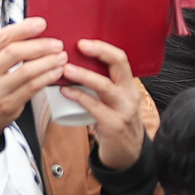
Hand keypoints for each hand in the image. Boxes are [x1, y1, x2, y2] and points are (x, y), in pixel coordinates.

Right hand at [0, 17, 66, 141]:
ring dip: (48, 62)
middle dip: (40, 45)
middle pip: (15, 52)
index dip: (23, 29)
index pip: (1, 38)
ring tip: (61, 57)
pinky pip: (33, 88)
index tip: (40, 24)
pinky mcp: (8, 105)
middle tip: (56, 44)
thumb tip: (27, 34)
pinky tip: (56, 72)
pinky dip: (47, 77)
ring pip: (27, 71)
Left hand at [53, 44, 148, 170]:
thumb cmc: (112, 120)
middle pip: (119, 66)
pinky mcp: (114, 124)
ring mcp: (123, 109)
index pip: (120, 59)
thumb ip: (96, 83)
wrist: (126, 152)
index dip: (103, 47)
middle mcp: (129, 94)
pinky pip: (96, 107)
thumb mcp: (110, 99)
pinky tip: (65, 91)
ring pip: (105, 86)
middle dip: (99, 52)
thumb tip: (66, 63)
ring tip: (65, 68)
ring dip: (83, 75)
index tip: (83, 41)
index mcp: (127, 85)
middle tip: (78, 46)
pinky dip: (80, 97)